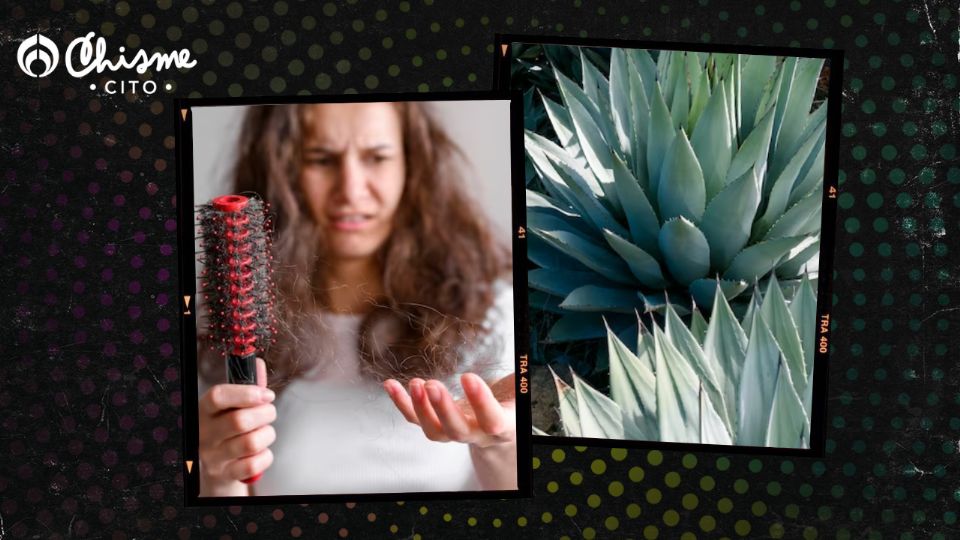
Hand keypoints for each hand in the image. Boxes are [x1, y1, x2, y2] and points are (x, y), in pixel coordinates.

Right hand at [198, 358, 276, 495]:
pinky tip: (262, 452)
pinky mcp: (225, 475)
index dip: (246, 393)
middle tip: (269, 413)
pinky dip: (265, 456)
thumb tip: (259, 363)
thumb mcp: (232, 407)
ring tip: (265, 432)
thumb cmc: (229, 430)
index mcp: (204, 411)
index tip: (266, 394)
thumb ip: (247, 386)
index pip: (218, 396)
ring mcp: (213, 457)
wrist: (218, 468)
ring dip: (267, 434)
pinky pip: (253, 465)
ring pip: (250, 442)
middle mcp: (205, 434)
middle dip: (266, 414)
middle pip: (239, 420)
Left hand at [383, 372, 515, 448]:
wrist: (495, 430)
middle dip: (443, 408)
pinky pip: (415, 420)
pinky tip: (390, 385)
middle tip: (432, 384)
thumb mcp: (523, 391)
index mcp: (500, 427)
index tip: (469, 376)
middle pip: (457, 430)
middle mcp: (475, 434)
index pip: (491, 419)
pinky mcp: (435, 426)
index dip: (480, 401)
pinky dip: (401, 403)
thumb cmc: (510, 404)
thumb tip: (538, 351)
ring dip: (420, 407)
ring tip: (414, 383)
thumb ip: (527, 376)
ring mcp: (452, 433)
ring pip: (434, 431)